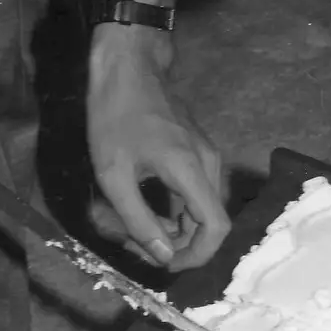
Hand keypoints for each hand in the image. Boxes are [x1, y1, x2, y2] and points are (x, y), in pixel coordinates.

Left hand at [86, 23, 229, 271]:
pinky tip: (141, 208)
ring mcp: (205, 156)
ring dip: (172, 228)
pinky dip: (173, 209)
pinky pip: (193, 193)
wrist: (127, 65)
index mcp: (191, 171)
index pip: (216, 229)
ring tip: (132, 229)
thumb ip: (139, 220)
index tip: (166, 265)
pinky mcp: (196, 152)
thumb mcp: (114, 174)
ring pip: (200, 209)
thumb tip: (164, 256)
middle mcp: (209, 165)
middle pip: (209, 223)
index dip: (197, 256)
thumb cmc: (114, 115)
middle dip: (176, 244)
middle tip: (134, 245)